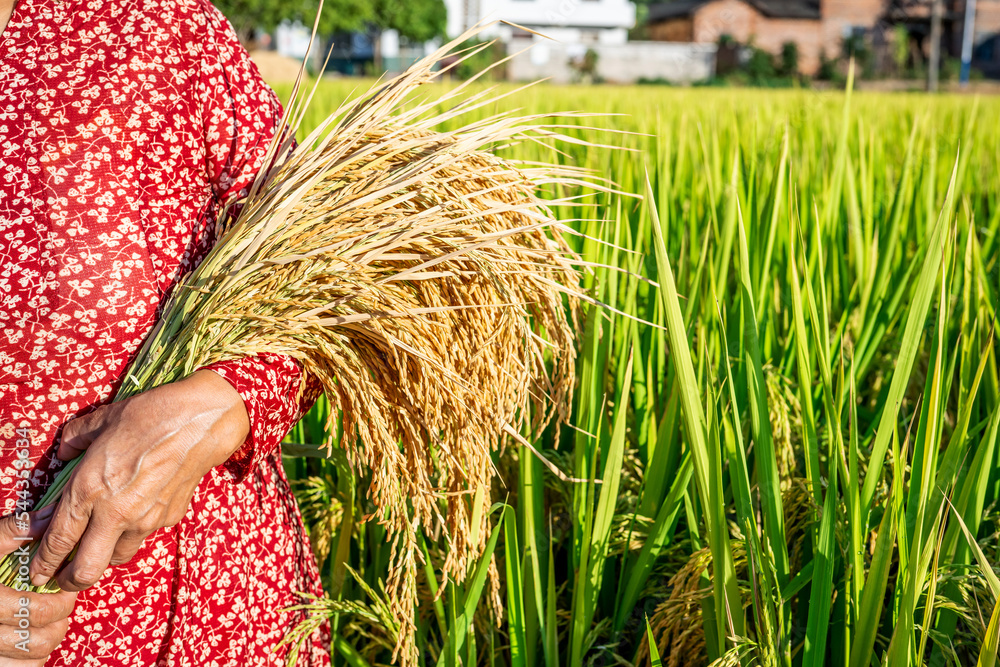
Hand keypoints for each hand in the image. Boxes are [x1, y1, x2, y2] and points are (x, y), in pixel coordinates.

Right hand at [0, 508, 78, 663]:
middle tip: (60, 607)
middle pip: (37, 641)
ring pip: (30, 661)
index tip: (66, 590)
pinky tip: (27, 640)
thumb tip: (51, 517)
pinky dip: (29, 661)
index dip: (60, 601)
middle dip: (58, 622)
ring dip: (46, 642)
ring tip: (46, 624)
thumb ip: (13, 532)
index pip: (34, 611)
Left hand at [28, 370, 250, 592]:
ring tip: (103, 539)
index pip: (58, 541)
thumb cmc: (149, 416)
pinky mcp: (168, 518)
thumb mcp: (101, 420)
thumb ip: (74, 439)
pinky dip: (135, 531)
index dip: (44, 563)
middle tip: (64, 577)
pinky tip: (138, 510)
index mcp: (89, 490)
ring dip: (105, 554)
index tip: (38, 572)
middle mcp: (114, 513)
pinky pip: (144, 535)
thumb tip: (64, 453)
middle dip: (71, 579)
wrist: (200, 422)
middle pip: (86, 570)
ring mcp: (145, 520)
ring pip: (117, 557)